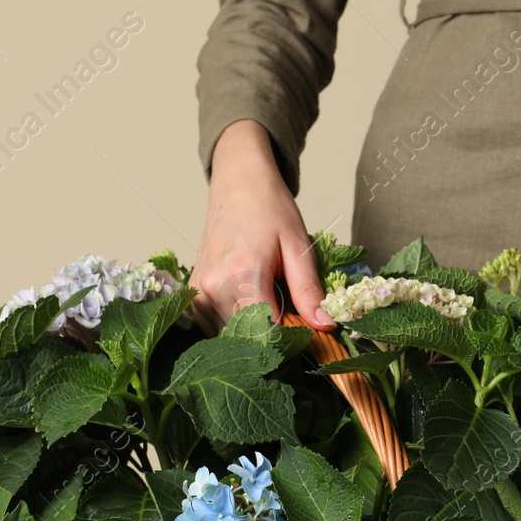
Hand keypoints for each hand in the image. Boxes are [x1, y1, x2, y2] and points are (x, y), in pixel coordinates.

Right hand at [190, 120, 335, 331]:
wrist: (238, 182)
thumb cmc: (270, 208)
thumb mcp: (298, 247)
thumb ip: (309, 290)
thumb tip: (326, 325)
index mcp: (243, 275)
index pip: (267, 332)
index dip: (290, 338)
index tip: (305, 331)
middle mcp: (215, 287)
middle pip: (249, 337)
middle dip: (274, 335)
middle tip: (291, 312)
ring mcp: (200, 292)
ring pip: (231, 335)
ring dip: (253, 330)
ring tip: (270, 301)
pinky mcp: (194, 292)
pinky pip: (215, 325)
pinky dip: (235, 323)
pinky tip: (250, 302)